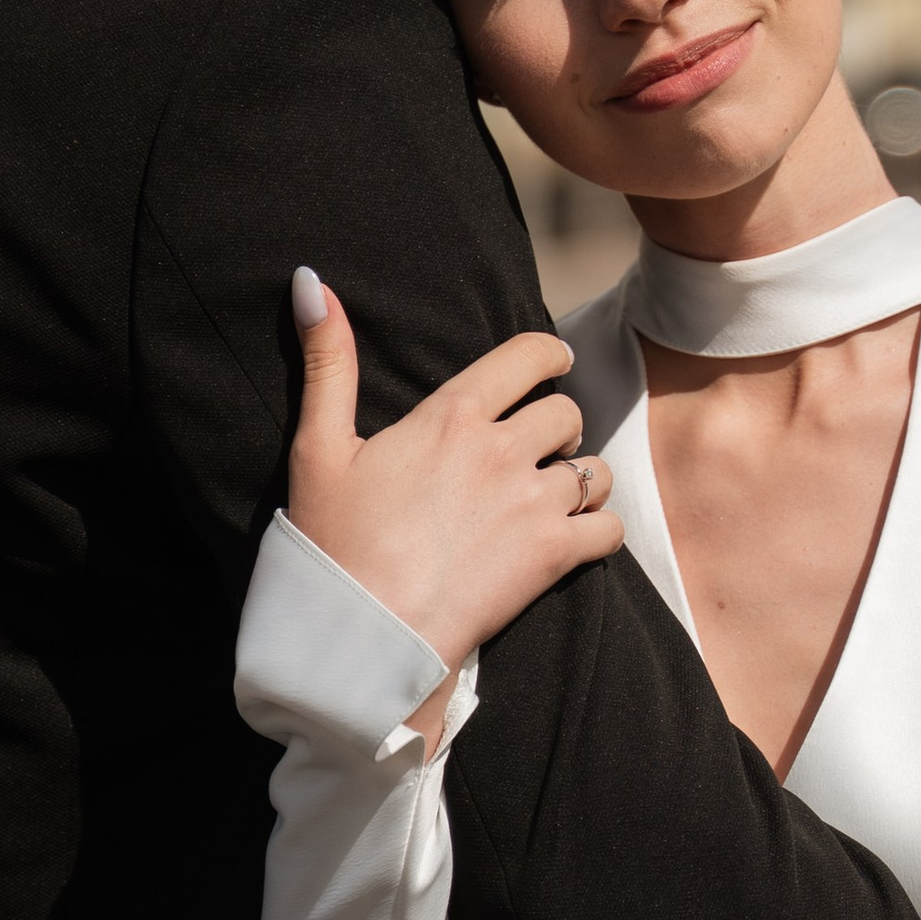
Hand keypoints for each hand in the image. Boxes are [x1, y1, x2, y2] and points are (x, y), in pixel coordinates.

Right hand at [285, 272, 621, 675]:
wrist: (359, 637)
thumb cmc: (332, 544)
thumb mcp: (319, 446)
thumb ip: (327, 363)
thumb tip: (312, 283)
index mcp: (452, 414)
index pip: (528, 355)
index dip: (548, 354)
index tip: (552, 364)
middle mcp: (502, 448)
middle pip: (566, 411)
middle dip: (557, 425)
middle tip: (537, 447)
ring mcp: (533, 503)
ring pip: (594, 469)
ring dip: (581, 478)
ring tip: (555, 496)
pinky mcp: (553, 557)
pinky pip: (608, 529)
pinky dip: (598, 532)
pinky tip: (574, 541)